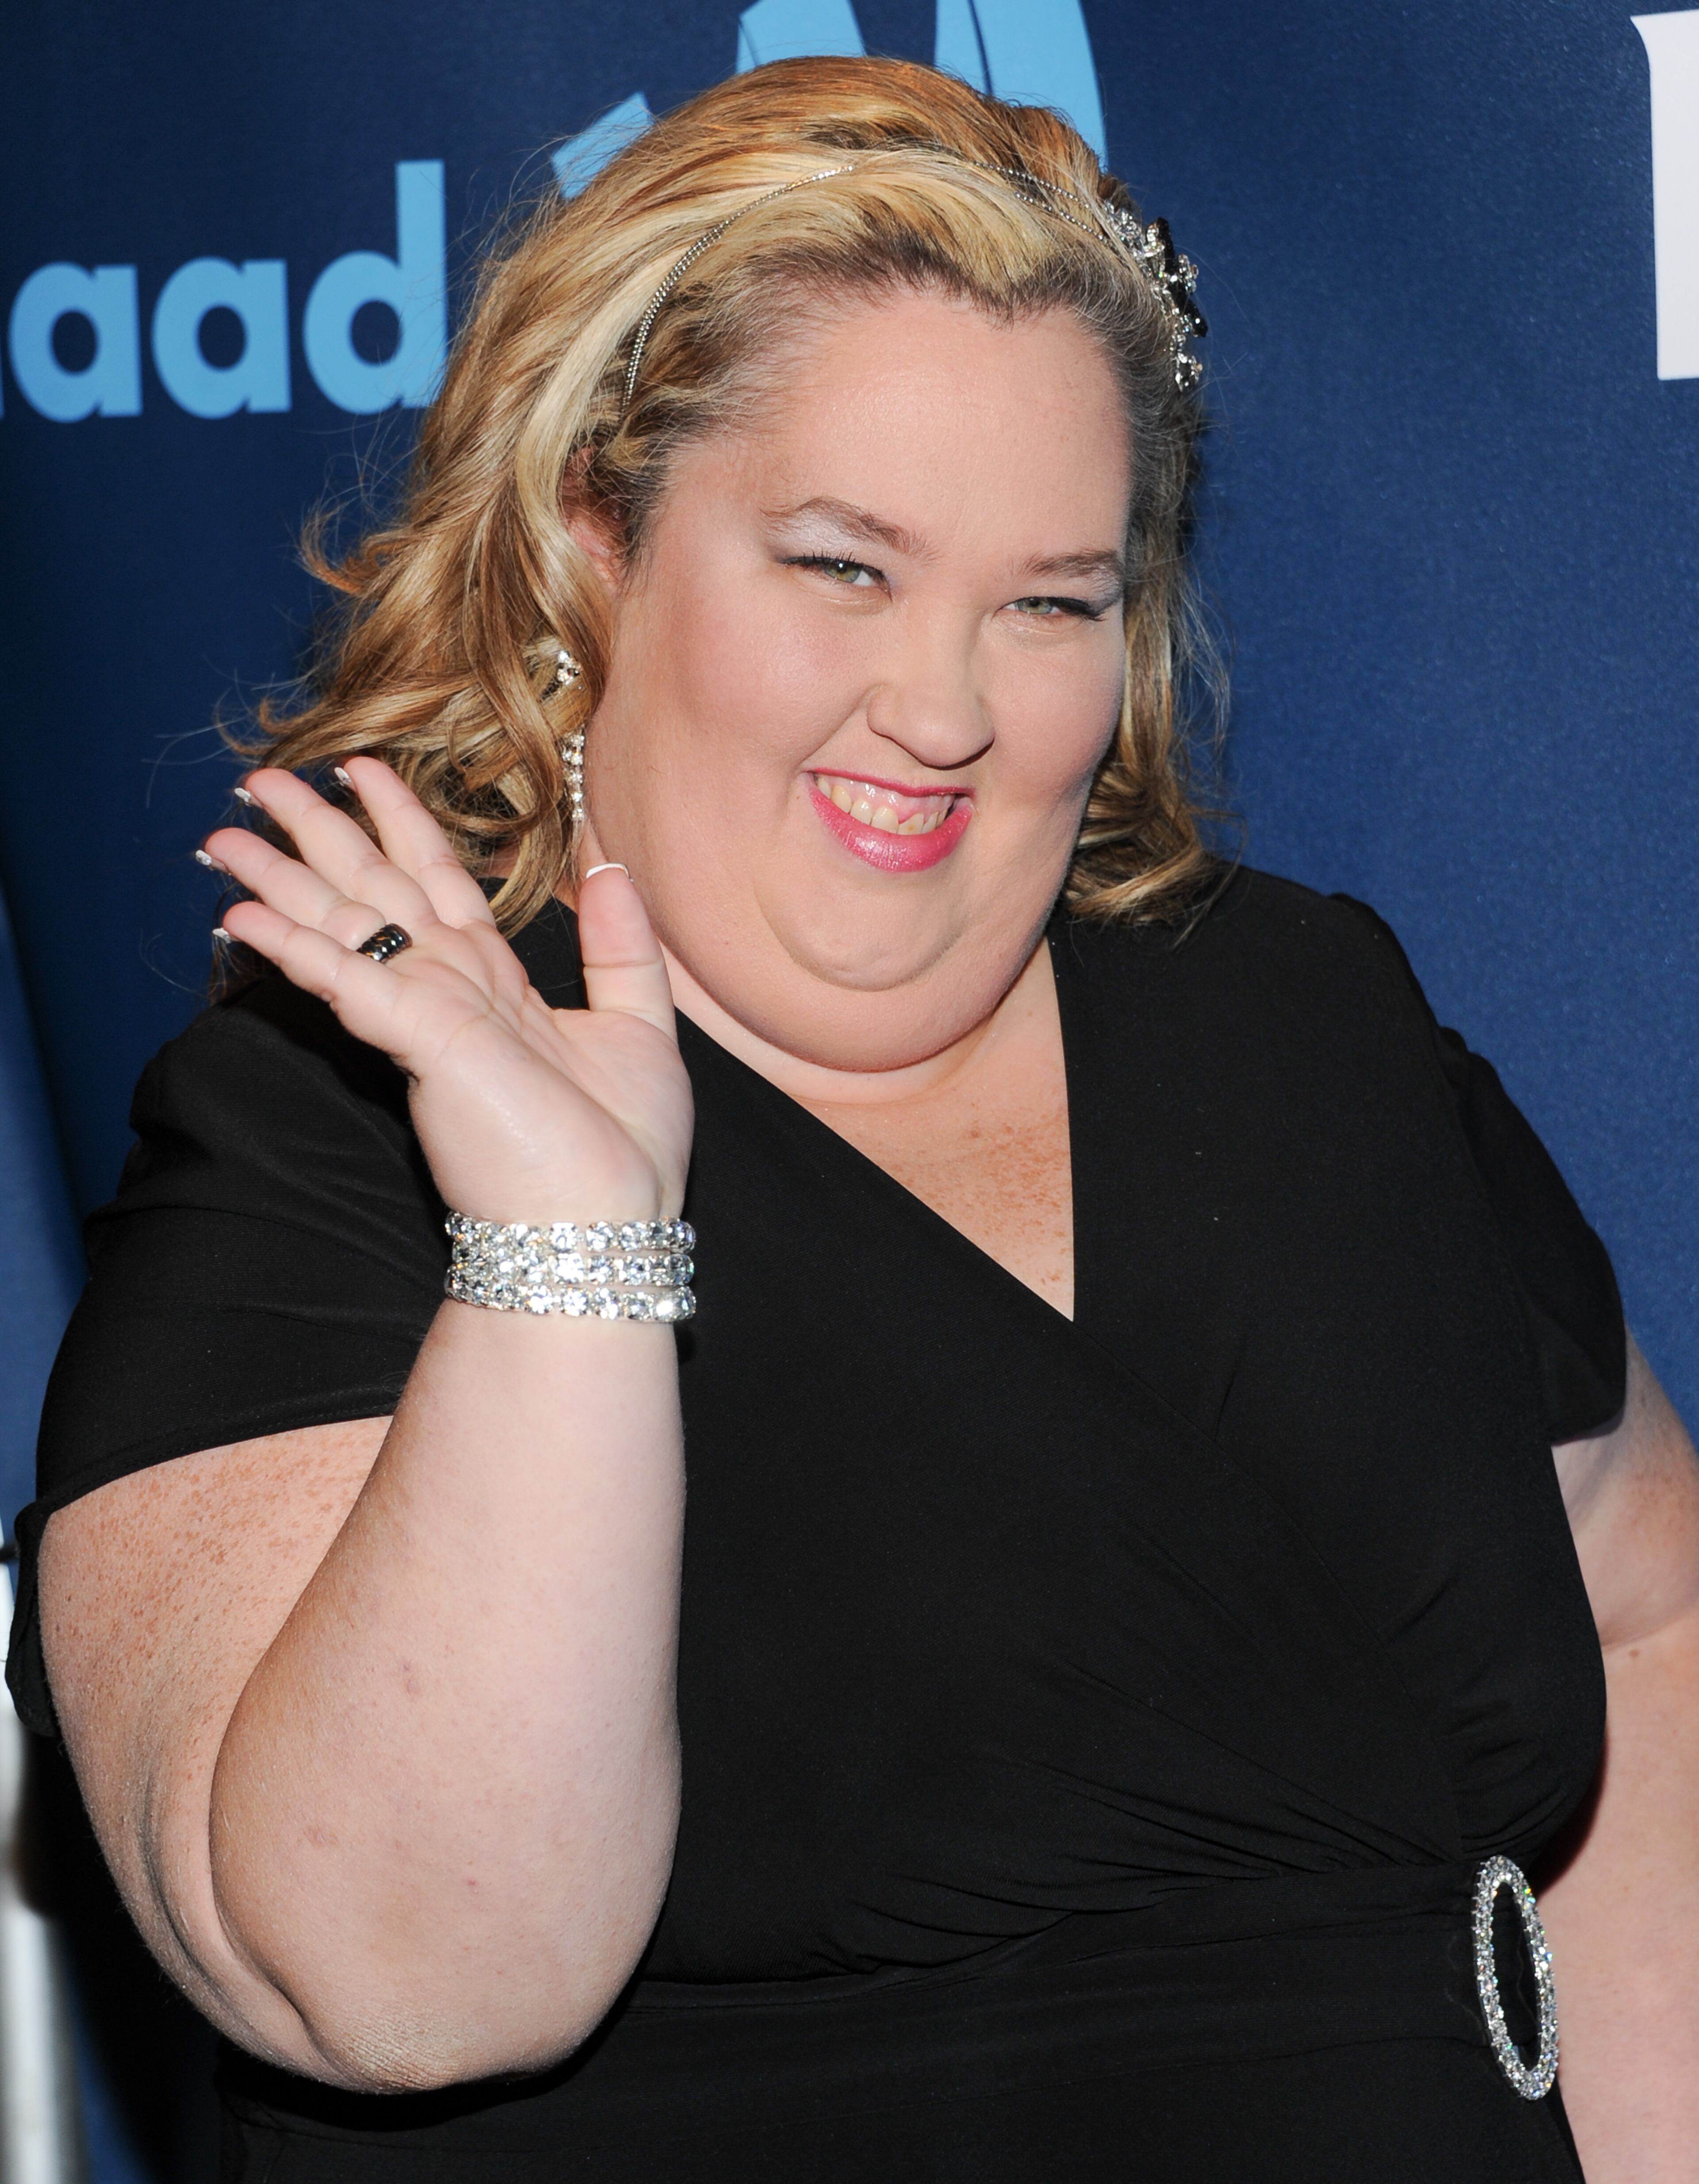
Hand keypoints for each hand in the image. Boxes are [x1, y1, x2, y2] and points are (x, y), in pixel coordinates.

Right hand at [206, 761, 691, 1225]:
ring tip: (222, 835)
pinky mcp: (421, 1042)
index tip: (365, 769)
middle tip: (261, 779)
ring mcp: (431, 1015)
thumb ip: (624, 946)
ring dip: (279, 879)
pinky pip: (346, 980)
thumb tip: (612, 865)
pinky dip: (293, 946)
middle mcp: (454, 991)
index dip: (400, 823)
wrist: (604, 1228)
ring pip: (344, 926)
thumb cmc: (624, 1151)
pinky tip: (240, 916)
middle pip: (374, 891)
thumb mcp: (642, 1029)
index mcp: (498, 985)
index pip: (436, 884)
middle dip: (319, 832)